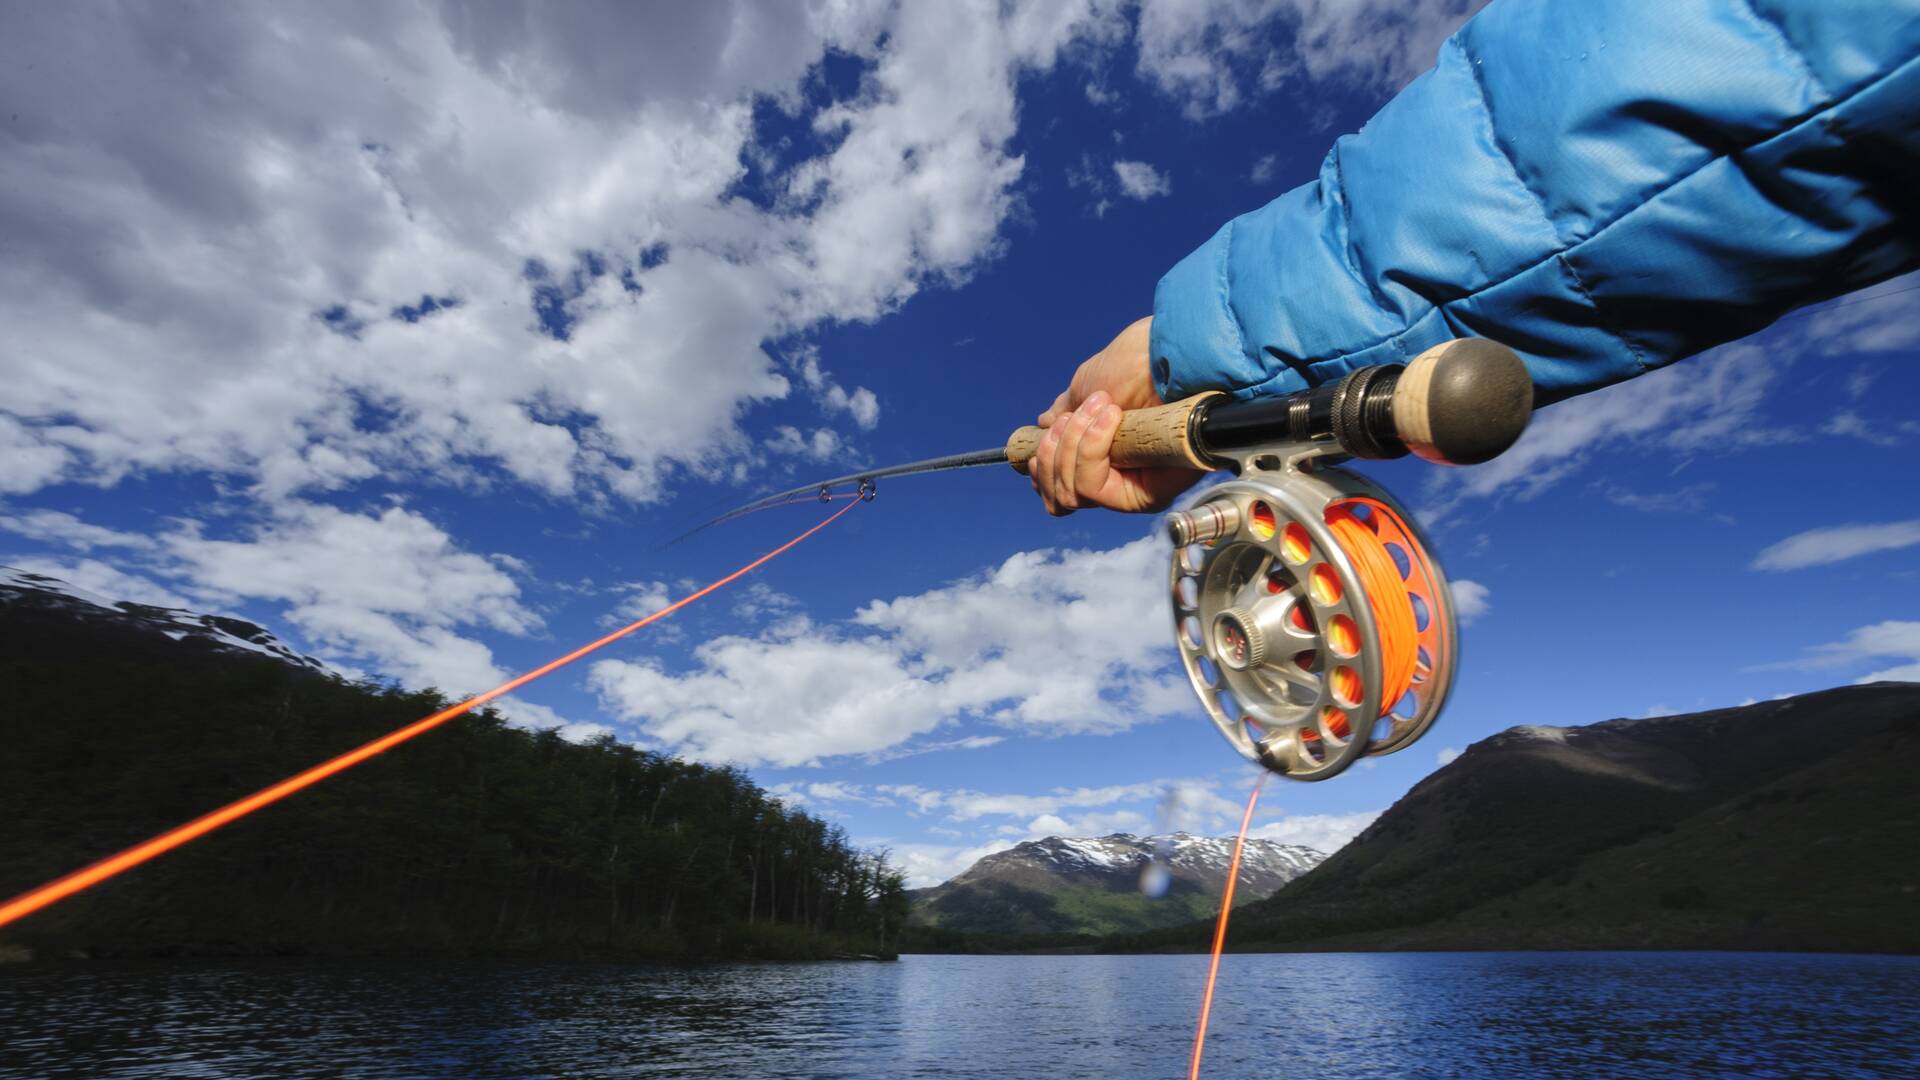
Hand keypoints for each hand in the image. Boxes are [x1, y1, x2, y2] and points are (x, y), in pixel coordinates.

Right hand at [1030, 317, 1204, 514]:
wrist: (1163, 353)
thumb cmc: (1132, 364)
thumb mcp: (1085, 386)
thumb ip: (1066, 413)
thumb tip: (1045, 424)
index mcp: (1104, 459)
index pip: (1061, 491)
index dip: (1044, 471)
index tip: (1042, 441)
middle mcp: (1119, 480)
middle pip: (1061, 496)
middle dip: (1055, 453)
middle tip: (1071, 418)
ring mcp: (1133, 488)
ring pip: (1074, 494)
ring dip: (1072, 447)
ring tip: (1097, 410)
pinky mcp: (1148, 493)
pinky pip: (1095, 489)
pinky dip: (1089, 452)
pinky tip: (1108, 419)